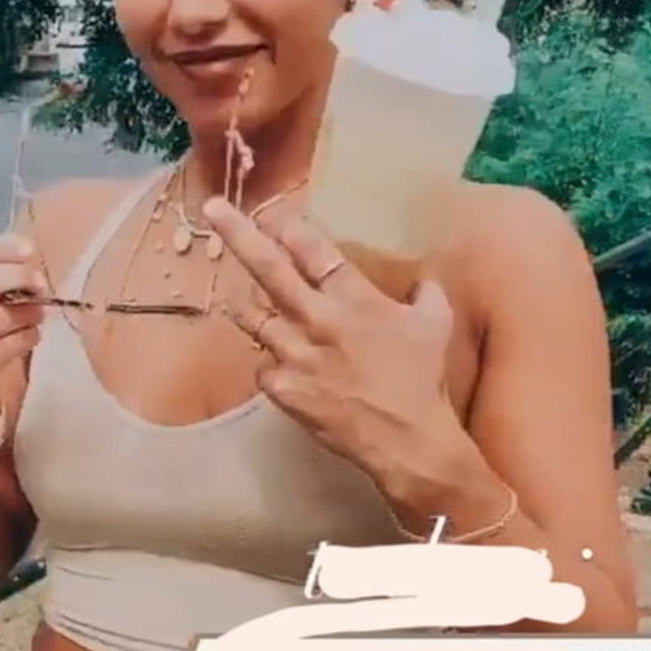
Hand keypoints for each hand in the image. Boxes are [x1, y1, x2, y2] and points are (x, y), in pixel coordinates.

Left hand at [202, 196, 457, 484]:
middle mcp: (319, 319)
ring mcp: (296, 354)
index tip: (271, 214)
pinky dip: (269, 362)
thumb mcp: (436, 325)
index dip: (289, 228)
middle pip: (269, 269)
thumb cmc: (424, 381)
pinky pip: (261, 365)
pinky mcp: (283, 388)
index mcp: (355, 298)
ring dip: (247, 305)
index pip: (314, 250)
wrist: (408, 440)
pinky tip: (283, 366)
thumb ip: (426, 293)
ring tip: (244, 299)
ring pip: (252, 317)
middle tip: (214, 210)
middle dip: (239, 235)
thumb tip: (425, 279)